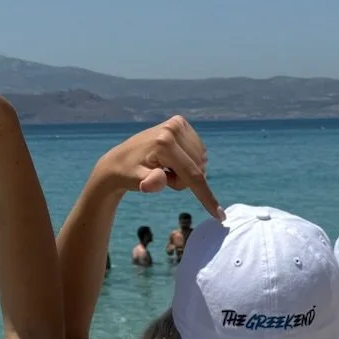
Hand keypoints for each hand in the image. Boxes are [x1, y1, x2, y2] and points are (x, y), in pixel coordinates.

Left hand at [98, 117, 222, 219]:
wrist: (118, 161)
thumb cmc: (127, 174)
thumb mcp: (135, 182)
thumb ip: (149, 183)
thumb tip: (156, 182)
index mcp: (164, 142)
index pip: (191, 174)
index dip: (206, 196)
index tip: (219, 215)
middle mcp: (173, 128)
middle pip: (198, 168)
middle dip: (184, 180)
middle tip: (161, 176)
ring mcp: (177, 123)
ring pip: (200, 161)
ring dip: (186, 171)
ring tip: (164, 167)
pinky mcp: (180, 123)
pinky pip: (198, 152)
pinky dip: (187, 161)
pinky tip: (170, 159)